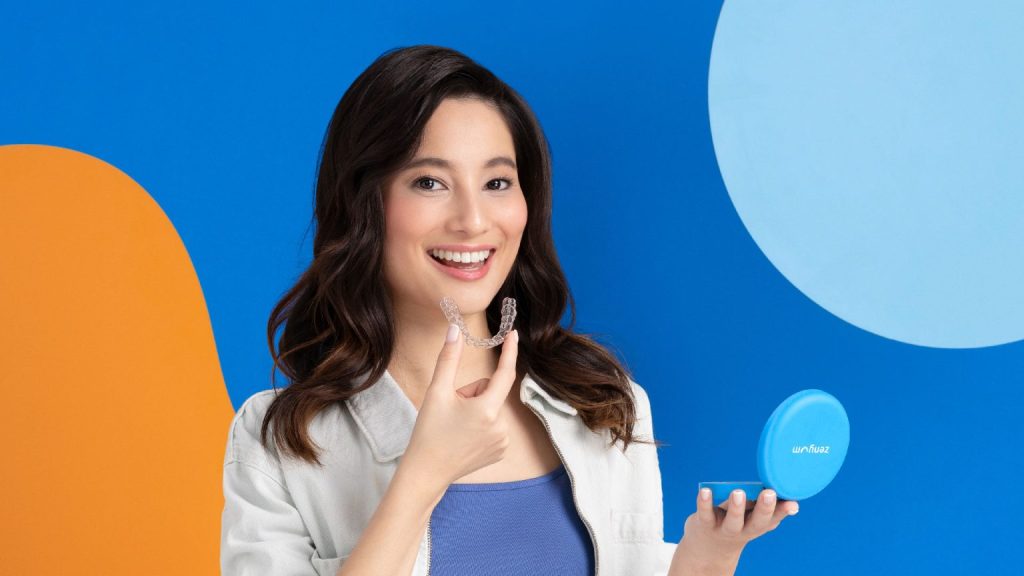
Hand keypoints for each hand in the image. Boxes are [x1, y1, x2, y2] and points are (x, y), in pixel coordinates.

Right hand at [400, 326, 519, 488]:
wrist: (426, 472)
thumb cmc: (428, 432)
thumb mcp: (436, 392)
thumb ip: (448, 358)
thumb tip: (455, 330)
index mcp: (487, 410)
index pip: (505, 374)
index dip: (509, 352)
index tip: (514, 334)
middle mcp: (501, 427)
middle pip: (491, 392)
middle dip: (472, 393)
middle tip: (451, 408)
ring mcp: (503, 441)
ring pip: (492, 408)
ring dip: (476, 410)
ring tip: (456, 426)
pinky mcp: (501, 451)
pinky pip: (494, 425)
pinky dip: (481, 425)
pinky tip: (464, 437)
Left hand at [678, 488, 798, 567]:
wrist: (708, 549)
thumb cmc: (736, 524)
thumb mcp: (752, 517)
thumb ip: (767, 507)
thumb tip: (793, 502)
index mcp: (758, 525)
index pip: (773, 519)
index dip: (782, 511)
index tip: (792, 503)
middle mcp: (744, 530)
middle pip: (756, 522)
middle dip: (764, 508)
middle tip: (769, 493)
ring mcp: (724, 528)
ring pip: (732, 521)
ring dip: (736, 508)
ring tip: (738, 492)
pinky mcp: (705, 524)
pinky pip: (705, 513)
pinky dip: (704, 502)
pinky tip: (705, 490)